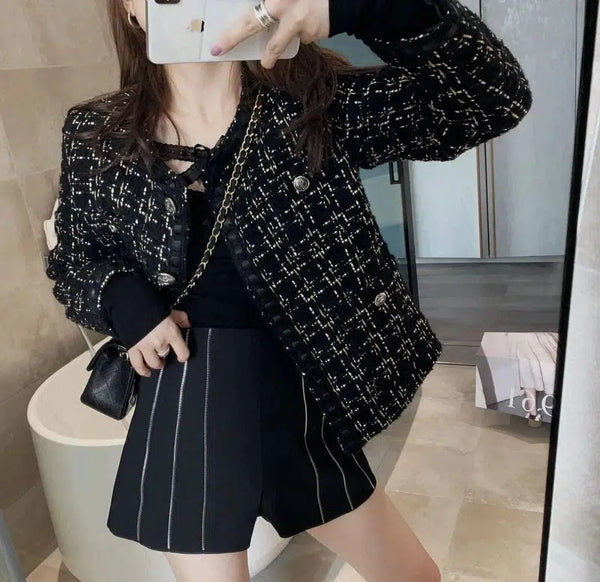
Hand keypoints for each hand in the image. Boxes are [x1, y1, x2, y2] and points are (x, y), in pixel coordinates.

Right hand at [127, 310, 191, 376]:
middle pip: (165, 356)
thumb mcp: (171, 311)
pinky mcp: (132, 348)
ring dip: (156, 364)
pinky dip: (142, 370)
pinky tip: (147, 373)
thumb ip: (181, 319)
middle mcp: (159, 342)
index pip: (182, 352)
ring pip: (153, 363)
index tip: (182, 356)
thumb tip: (188, 325)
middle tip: (165, 356)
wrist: (131, 303)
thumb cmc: (154, 306)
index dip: (183, 355)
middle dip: (166, 357)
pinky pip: (137, 364)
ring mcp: (145, 347)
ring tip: (158, 363)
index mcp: (171, 333)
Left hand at [210, 0, 329, 68]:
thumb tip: (258, 18)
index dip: (235, 31)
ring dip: (270, 56)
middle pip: (250, 23)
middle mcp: (282, 3)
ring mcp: (296, 18)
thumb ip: (273, 5)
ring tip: (267, 63)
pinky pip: (299, 38)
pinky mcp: (308, 31)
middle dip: (232, 37)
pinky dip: (302, 34)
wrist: (347, 0)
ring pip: (277, 42)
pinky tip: (310, 22)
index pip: (252, 17)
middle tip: (218, 49)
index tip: (218, 41)